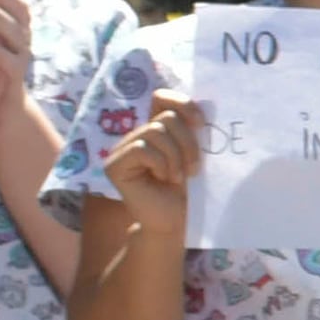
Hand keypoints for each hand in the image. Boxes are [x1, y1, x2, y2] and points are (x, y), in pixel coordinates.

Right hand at [103, 92, 208, 210]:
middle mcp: (136, 134)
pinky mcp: (114, 165)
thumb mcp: (195, 154)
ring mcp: (121, 149)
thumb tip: (205, 108)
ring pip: (155, 131)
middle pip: (166, 117)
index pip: (162, 98)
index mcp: (155, 128)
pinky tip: (164, 180)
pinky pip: (142, 148)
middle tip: (193, 168)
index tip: (202, 123)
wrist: (176, 221)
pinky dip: (161, 164)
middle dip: (188, 142)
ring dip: (176, 156)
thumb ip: (193, 130)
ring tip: (179, 176)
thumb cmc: (189, 190)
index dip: (183, 104)